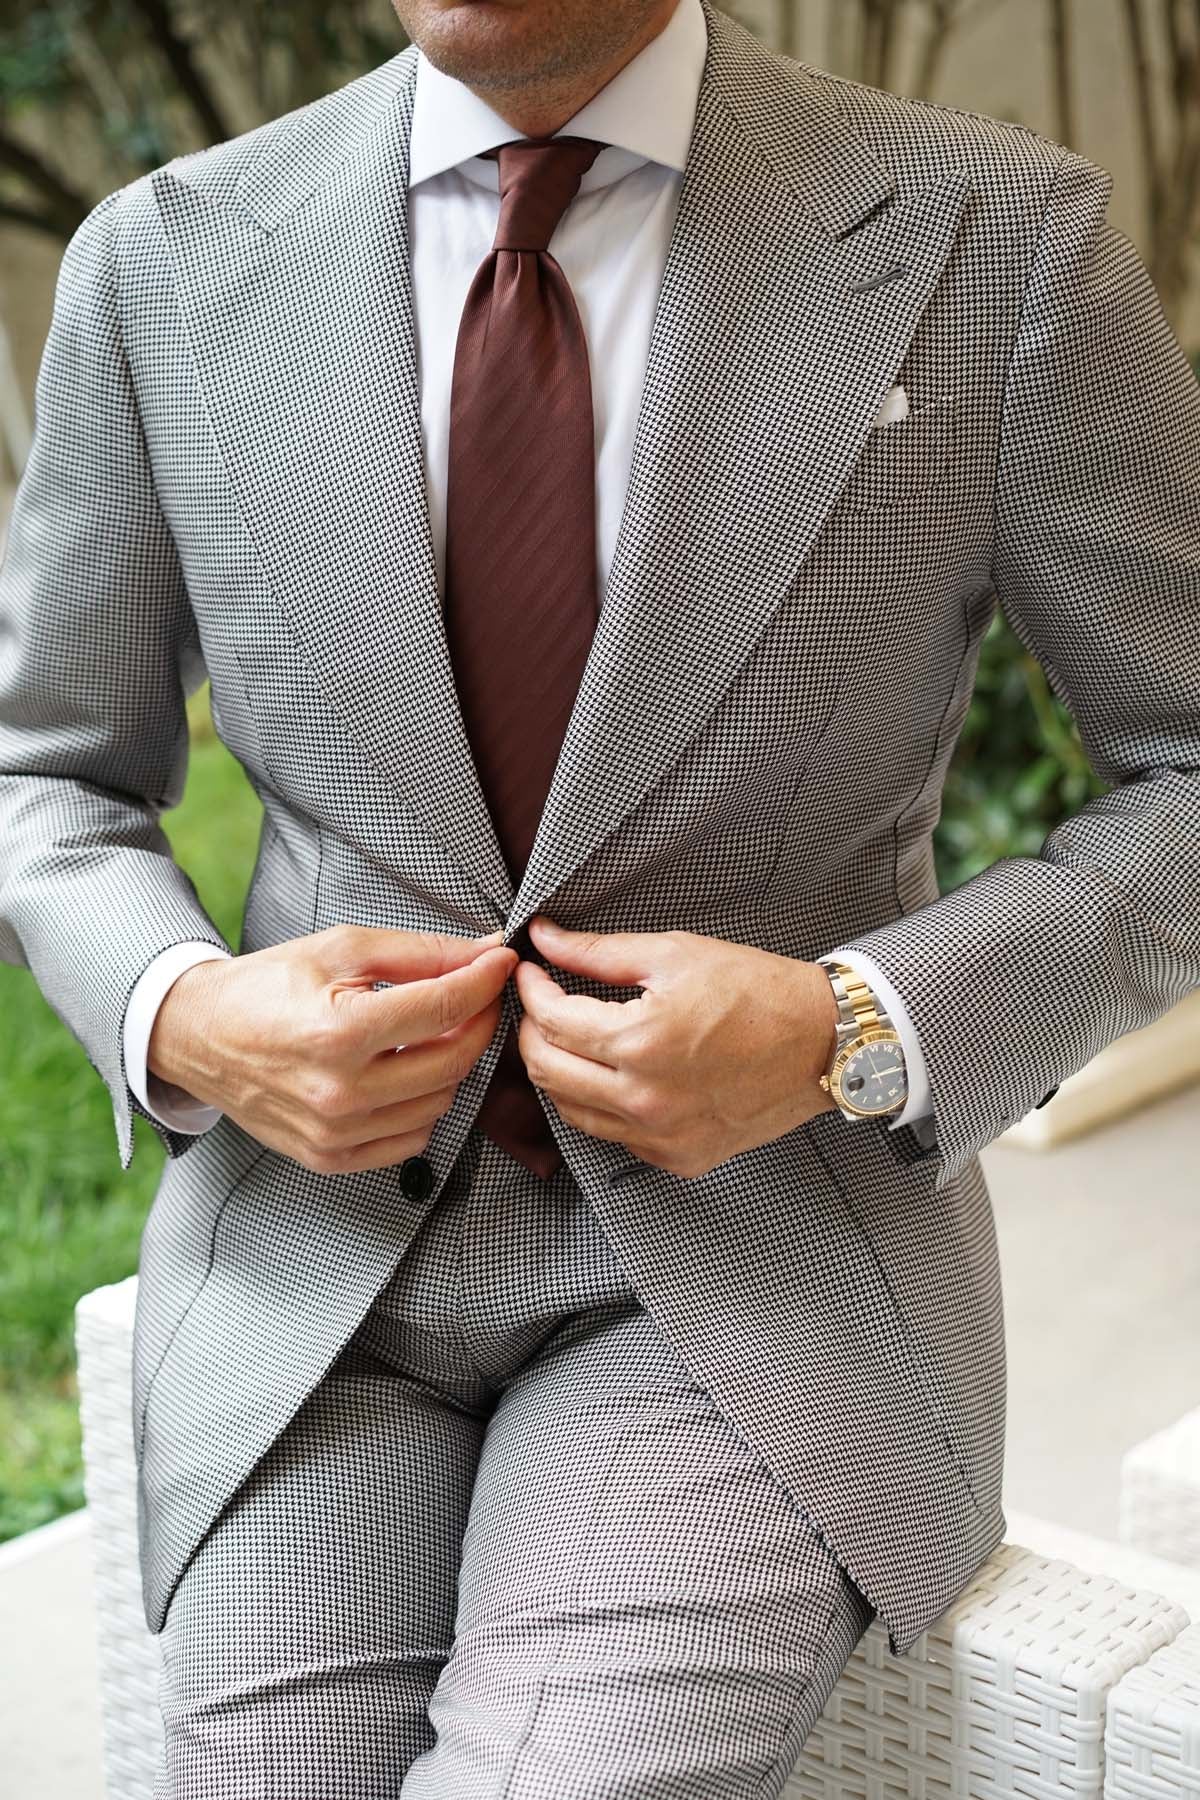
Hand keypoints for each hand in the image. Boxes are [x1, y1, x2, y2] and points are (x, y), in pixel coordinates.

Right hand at [148, 924, 516, 1173]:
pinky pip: (412, 1140)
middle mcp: (338, 1092)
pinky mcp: (329, 1158)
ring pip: (439, 1103)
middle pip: (452, 1062)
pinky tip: (403, 1073)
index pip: (444, 1008)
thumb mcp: (340, 949)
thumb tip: (486, 951)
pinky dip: (422, 1106)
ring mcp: (334, 1134)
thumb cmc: (267, 986)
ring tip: (431, 1032)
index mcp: (338, 1033)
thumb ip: (420, 952)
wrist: (198, 1035)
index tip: (501, 962)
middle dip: (479, 1022)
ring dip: (450, 1065)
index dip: (484, 980)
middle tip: (478, 995)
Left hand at [514, 917, 839, 1178]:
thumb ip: (598, 952)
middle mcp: (645, 1100)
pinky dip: (600, 1105)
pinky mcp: (679, 1157)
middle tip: (542, 1005)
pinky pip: (614, 1136)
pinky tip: (612, 1075)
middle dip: (531, 1032)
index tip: (533, 972)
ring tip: (571, 1039)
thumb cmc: (758, 992)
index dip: (531, 990)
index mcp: (640, 1042)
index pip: (551, 1021)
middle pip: (547, 1072)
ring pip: (571, 1111)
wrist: (823, 1042)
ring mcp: (662, 1137)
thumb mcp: (674, 954)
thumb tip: (547, 939)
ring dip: (559, 1072)